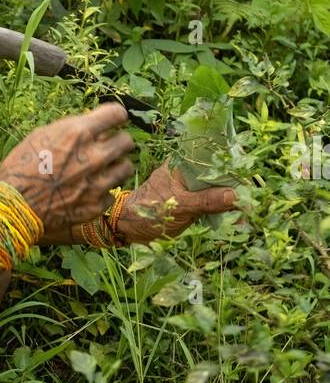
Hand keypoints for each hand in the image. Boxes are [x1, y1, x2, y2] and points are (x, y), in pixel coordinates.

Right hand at [0, 102, 134, 241]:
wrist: (12, 206)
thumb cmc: (21, 167)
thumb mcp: (42, 136)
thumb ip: (72, 130)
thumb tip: (94, 129)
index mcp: (79, 133)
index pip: (117, 114)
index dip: (114, 117)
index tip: (111, 122)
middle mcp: (94, 156)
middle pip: (127, 142)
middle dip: (118, 142)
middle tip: (107, 148)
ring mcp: (98, 183)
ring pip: (126, 167)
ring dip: (115, 166)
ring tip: (101, 170)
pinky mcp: (96, 205)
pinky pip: (111, 193)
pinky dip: (102, 192)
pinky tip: (87, 192)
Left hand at [117, 162, 237, 243]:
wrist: (130, 226)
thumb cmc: (149, 212)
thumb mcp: (180, 207)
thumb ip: (206, 201)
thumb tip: (234, 196)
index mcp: (184, 164)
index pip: (214, 156)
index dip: (232, 163)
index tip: (249, 174)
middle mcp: (189, 171)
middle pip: (219, 172)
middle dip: (236, 184)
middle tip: (252, 196)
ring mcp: (191, 185)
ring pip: (218, 187)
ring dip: (231, 197)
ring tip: (247, 209)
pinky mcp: (193, 199)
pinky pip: (212, 199)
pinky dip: (222, 207)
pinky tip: (236, 215)